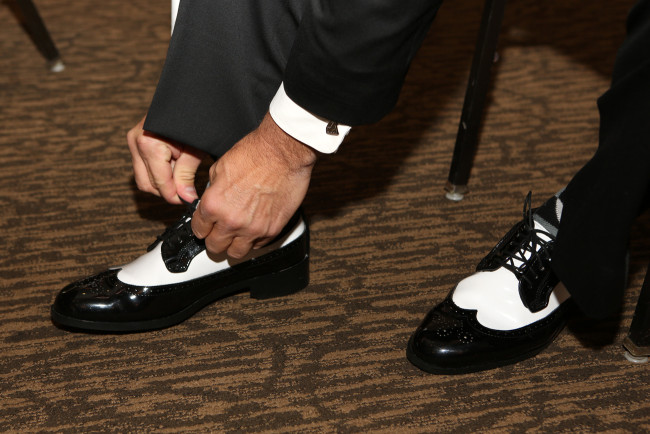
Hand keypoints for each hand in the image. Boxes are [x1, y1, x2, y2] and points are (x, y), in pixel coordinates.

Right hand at [127, 115, 205, 203]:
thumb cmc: (194, 120)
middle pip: (148, 184)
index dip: (175, 196)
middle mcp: (135, 143)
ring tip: (181, 170)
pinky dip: (158, 172)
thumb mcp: (194, 149)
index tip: (188, 200)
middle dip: (168, 190)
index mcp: (149, 144)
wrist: (186, 98)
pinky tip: (173, 164)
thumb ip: (187, 174)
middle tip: (187, 187)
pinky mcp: (134, 142)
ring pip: (143, 179)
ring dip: (162, 181)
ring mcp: (132, 142)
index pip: (159, 183)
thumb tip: (186, 198)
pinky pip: (143, 168)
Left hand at [191, 113, 316, 258]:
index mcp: (213, 205)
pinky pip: (258, 245)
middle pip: (215, 247)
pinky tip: (254, 227)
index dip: (201, 227)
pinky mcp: (273, 230)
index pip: (199, 230)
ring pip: (236, 253)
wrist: (283, 151)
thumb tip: (212, 200)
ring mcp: (253, 229)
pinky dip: (254, 240)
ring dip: (233, 245)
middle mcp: (231, 221)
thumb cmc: (255, 153)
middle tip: (219, 233)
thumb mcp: (220, 168)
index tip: (206, 226)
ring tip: (236, 236)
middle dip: (214, 240)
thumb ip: (212, 191)